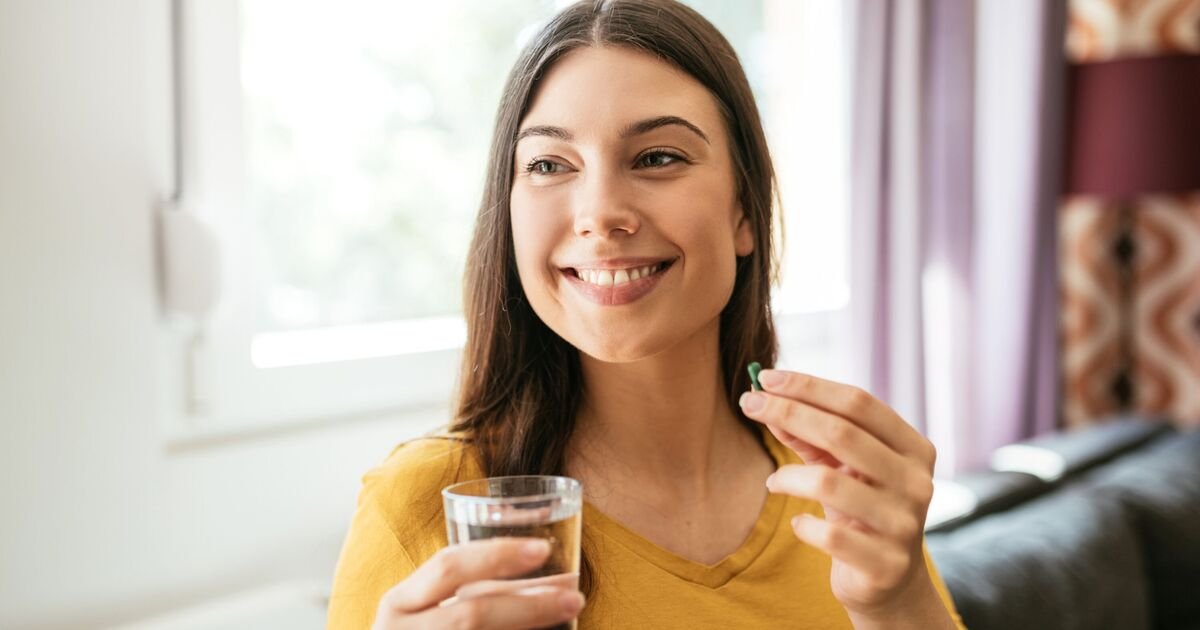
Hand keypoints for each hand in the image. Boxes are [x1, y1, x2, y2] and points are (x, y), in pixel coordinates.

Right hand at [373, 538, 584, 628]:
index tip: (543, 549)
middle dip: (528, 605)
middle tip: (574, 596)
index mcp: (399, 603)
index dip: (496, 554)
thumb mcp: (426, 611)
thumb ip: (465, 594)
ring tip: (570, 611)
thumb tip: (545, 581)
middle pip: (472, 614)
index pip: (448, 566)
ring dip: (531, 623)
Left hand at [738, 370, 938, 617]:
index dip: (809, 386)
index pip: (858, 403)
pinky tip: (798, 522)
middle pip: (843, 434)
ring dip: (787, 477)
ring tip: (774, 481)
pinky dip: (803, 525)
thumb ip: (809, 435)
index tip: (765, 377)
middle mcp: (917, 482)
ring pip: (829, 483)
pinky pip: (829, 536)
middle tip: (749, 404)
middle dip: (788, 412)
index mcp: (913, 448)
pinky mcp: (886, 564)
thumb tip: (765, 397)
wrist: (888, 581)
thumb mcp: (840, 467)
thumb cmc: (860, 508)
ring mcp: (904, 525)